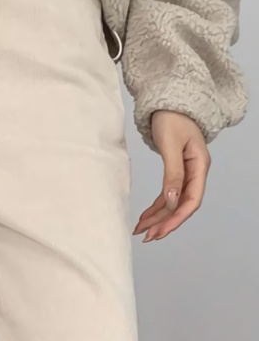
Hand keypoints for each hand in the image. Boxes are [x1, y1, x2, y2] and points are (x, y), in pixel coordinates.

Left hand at [133, 110, 210, 241]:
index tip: (160, 231)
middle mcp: (195, 173)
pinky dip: (155, 207)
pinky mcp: (176, 171)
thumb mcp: (170, 146)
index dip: (176, 218)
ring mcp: (186, 173)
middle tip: (147, 237)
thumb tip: (172, 200)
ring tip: (141, 231)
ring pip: (173, 202)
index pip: (192, 200)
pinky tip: (145, 217)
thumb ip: (172, 173)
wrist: (167, 103)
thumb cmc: (171, 119)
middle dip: (164, 223)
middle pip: (182, 205)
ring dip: (158, 218)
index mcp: (199, 166)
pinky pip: (166, 195)